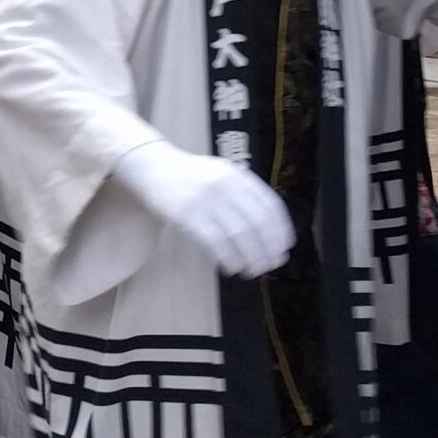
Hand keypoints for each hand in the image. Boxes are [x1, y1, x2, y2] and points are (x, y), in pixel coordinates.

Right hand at [113, 141, 292, 278]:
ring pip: (239, 234)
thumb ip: (242, 194)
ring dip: (251, 257)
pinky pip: (215, 240)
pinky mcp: (187, 213)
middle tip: (272, 265)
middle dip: (268, 248)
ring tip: (254, 270)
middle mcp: (225, 185)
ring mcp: (206, 198)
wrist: (152, 167)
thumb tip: (268, 230)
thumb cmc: (189, 176)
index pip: (270, 204)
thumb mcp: (220, 174)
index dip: (281, 229)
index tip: (285, 247)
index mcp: (238, 175)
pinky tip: (232, 267)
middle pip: (257, 222)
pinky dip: (229, 257)